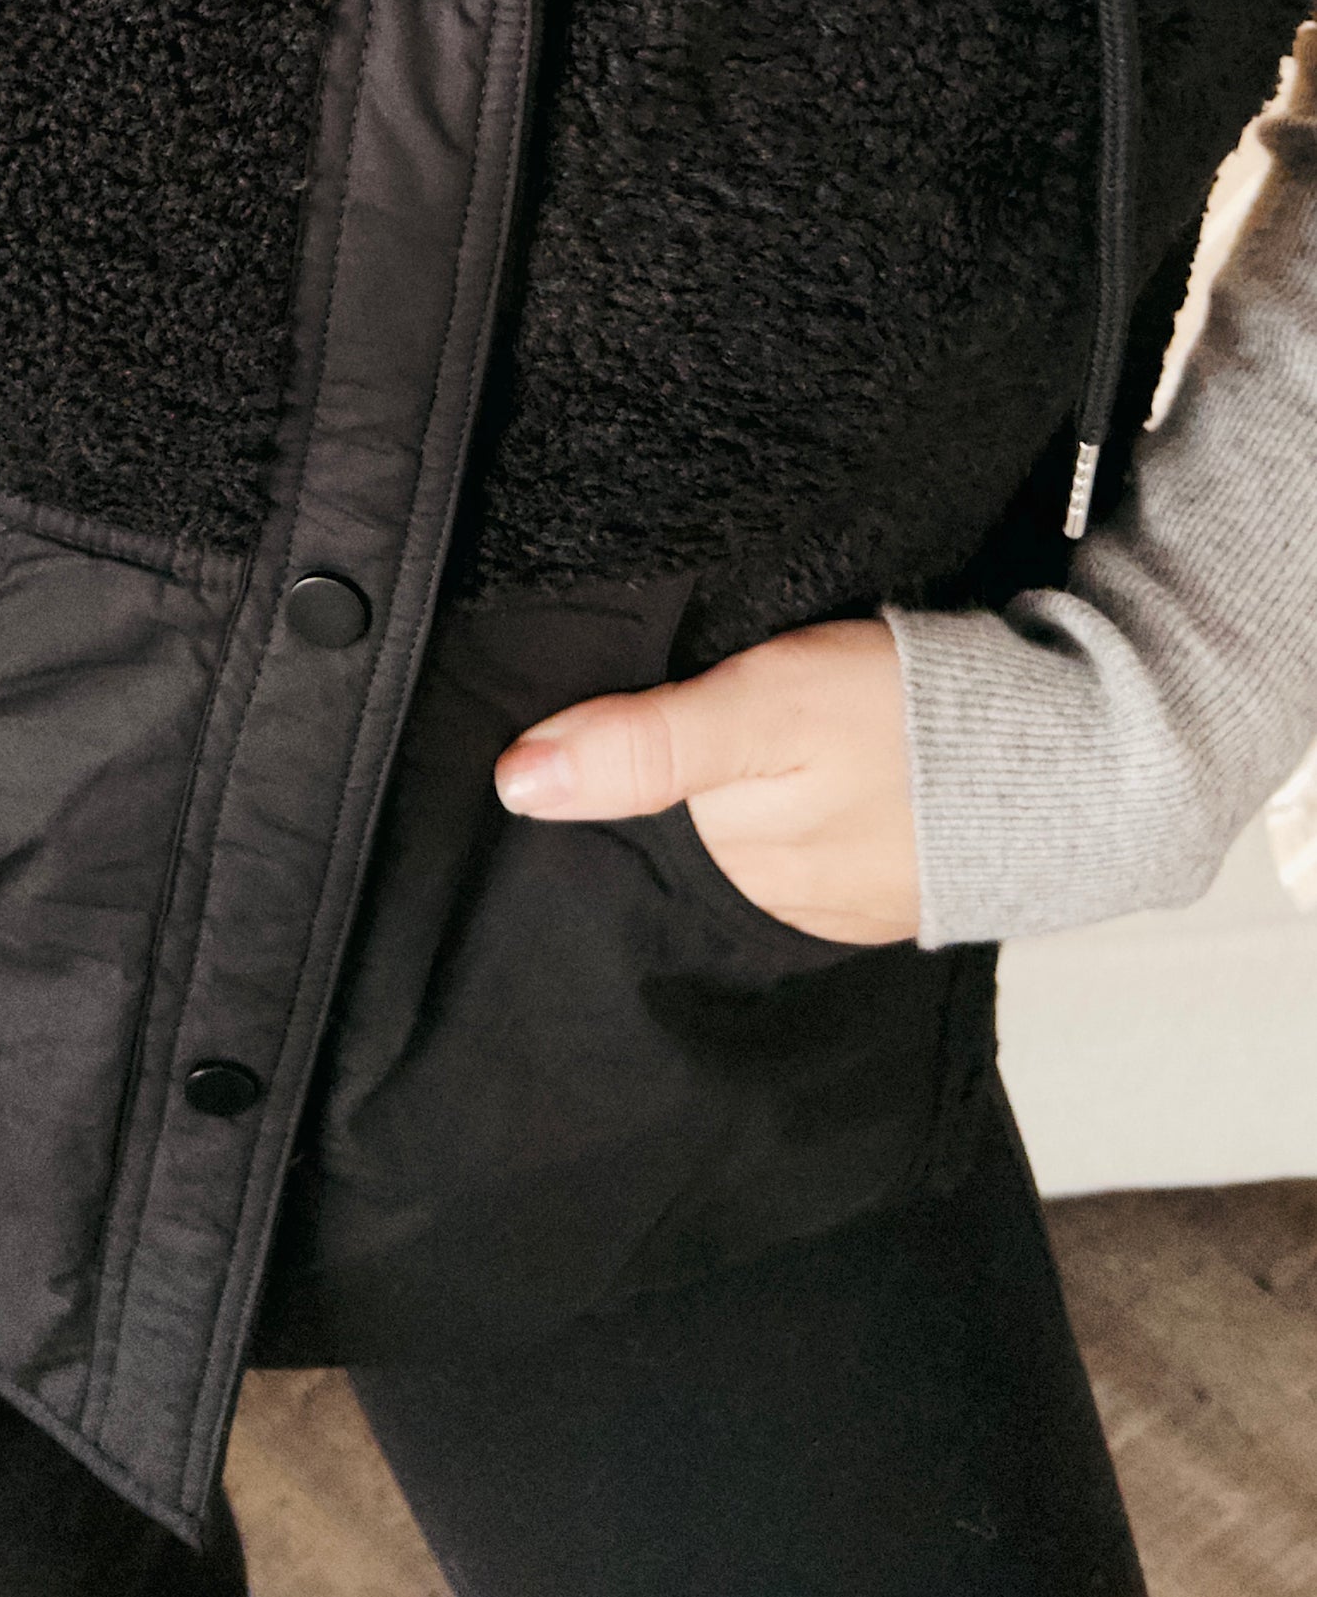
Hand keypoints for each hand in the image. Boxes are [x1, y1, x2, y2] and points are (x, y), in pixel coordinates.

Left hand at [494, 616, 920, 946]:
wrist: (1079, 760)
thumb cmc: (916, 720)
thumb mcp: (765, 708)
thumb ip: (646, 744)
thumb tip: (518, 784)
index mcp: (729, 857)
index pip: (628, 808)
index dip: (610, 748)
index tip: (621, 697)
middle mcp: (770, 897)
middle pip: (683, 826)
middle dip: (681, 772)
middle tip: (713, 696)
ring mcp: (833, 900)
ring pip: (744, 834)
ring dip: (746, 787)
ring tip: (777, 729)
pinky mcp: (886, 887)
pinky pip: (811, 847)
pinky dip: (809, 804)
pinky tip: (831, 764)